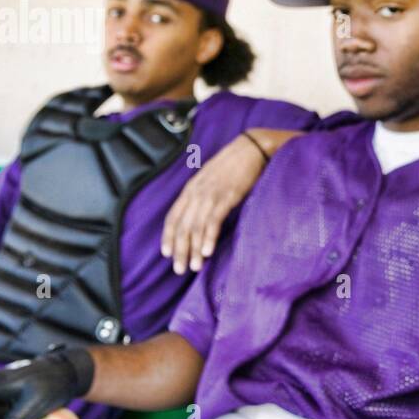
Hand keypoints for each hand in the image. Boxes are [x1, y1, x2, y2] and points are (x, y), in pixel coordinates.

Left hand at [161, 129, 300, 273]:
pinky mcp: (226, 196)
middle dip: (179, 250)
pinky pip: (213, 220)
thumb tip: (199, 213)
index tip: (166, 254)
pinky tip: (208, 251)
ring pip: (195, 226)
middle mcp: (196, 192)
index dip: (168, 236)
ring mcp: (211, 194)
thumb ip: (202, 194)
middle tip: (179, 270)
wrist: (252, 148)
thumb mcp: (212, 179)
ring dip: (193, 249)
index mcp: (191, 188)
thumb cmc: (234, 165)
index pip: (173, 216)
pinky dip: (208, 237)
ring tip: (194, 267)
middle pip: (182, 225)